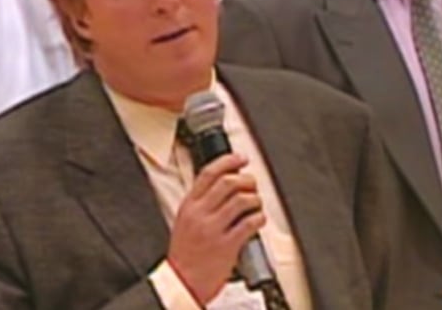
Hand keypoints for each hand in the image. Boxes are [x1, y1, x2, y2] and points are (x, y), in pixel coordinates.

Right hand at [167, 153, 264, 304]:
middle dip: (247, 180)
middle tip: (252, 185)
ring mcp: (213, 229)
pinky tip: (258, 220)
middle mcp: (200, 214)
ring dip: (255, 199)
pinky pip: (249, 223)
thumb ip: (201, 203)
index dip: (228, 161)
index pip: (208, 173)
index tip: (241, 158)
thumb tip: (223, 184)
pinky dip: (259, 218)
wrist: (182, 283)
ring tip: (256, 205)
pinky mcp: (227, 245)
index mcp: (189, 206)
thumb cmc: (185, 255)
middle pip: (228, 182)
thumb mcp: (185, 221)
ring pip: (241, 200)